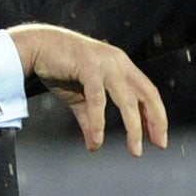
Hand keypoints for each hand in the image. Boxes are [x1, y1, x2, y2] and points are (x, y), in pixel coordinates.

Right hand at [7, 24, 167, 155]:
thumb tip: (95, 145)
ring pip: (127, 99)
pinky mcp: (88, 66)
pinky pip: (98, 99)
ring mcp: (105, 63)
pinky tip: (98, 137)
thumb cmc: (60, 67)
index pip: (147, 92)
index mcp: (121, 66)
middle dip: (155, 121)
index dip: (155, 115)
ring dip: (133, 126)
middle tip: (158, 144)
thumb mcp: (81, 98)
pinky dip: (99, 121)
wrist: (36, 47)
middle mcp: (118, 62)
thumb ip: (91, 119)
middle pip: (147, 94)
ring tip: (135, 148)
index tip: (159, 138)